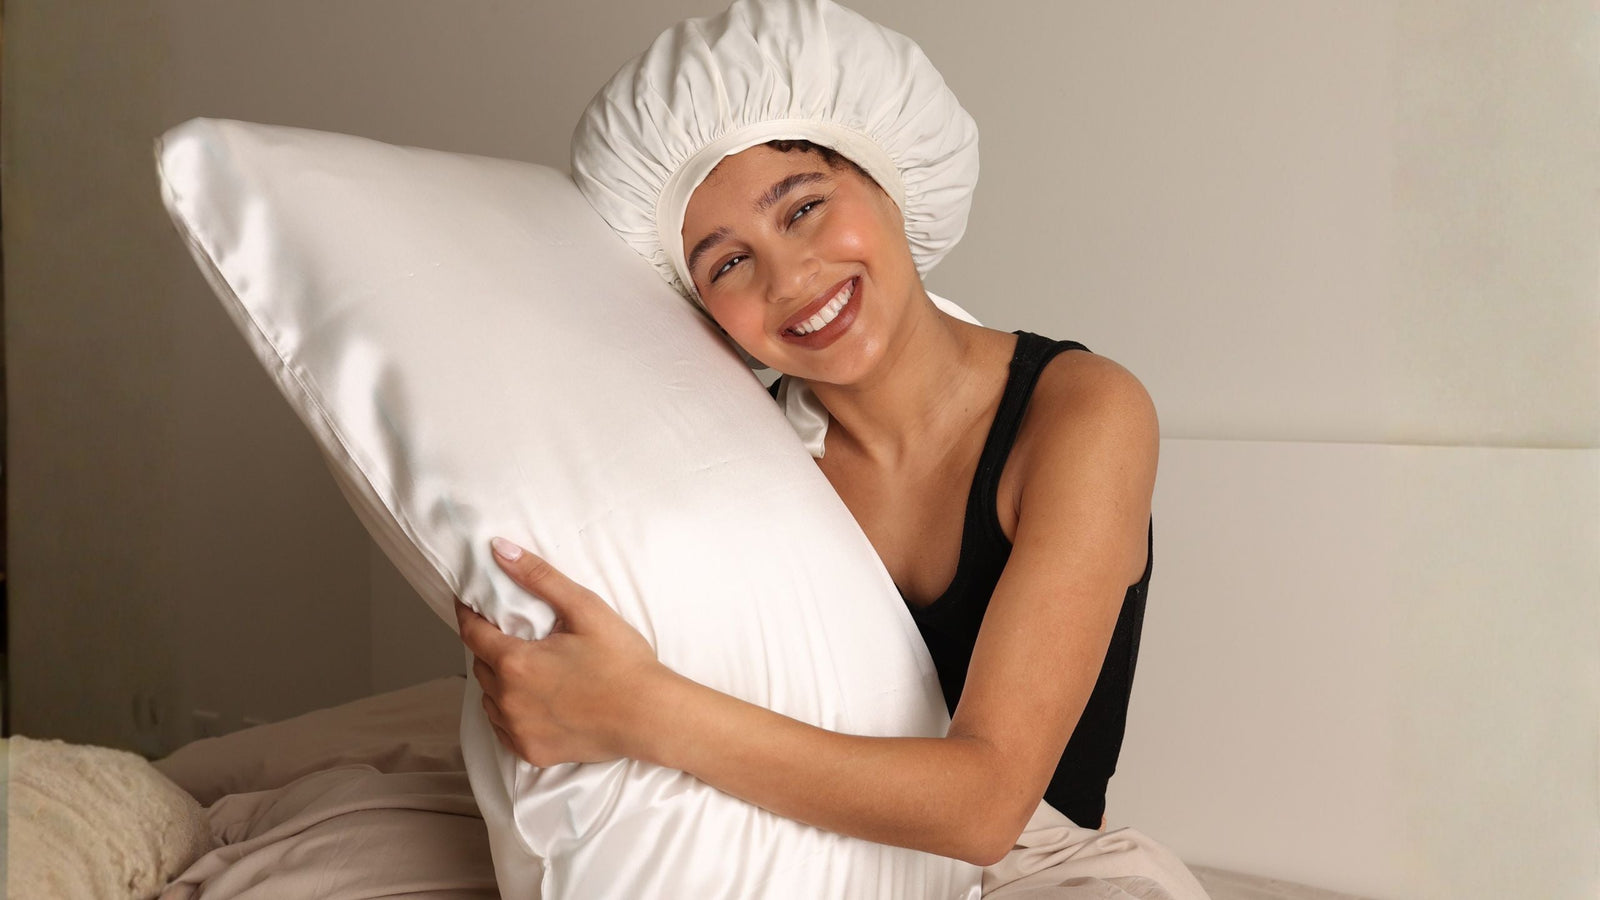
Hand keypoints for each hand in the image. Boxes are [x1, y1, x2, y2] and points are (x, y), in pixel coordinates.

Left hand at [455, 537, 661, 767]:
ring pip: (490, 699)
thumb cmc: (623, 662)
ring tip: (523, 668)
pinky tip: (532, 701)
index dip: (467, 614)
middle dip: (489, 646)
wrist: (651, 716)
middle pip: (481, 665)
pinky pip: (505, 729)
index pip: (472, 633)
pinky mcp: (532, 752)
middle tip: (509, 634)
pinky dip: (510, 713)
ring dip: (498, 681)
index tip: (468, 602)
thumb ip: (539, 577)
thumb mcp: (584, 608)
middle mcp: (508, 700)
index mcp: (516, 662)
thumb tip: (500, 550)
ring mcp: (518, 730)